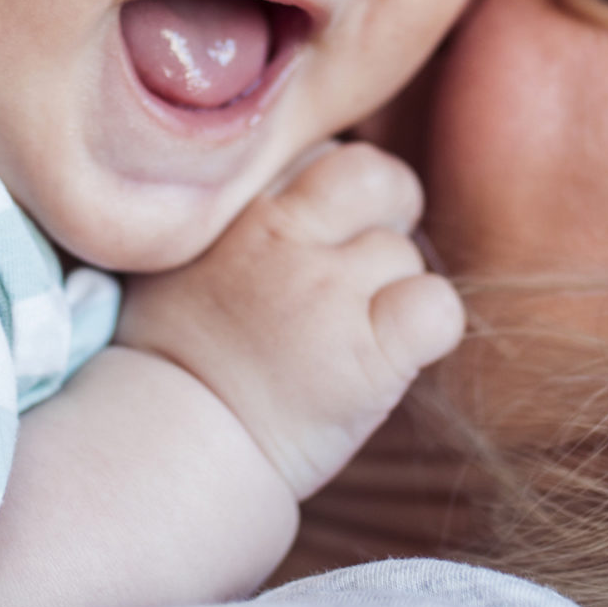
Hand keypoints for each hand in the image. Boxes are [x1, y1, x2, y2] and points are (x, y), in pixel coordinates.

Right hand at [115, 142, 465, 499]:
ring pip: (406, 253)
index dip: (329, 198)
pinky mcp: (368, 356)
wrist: (169, 451)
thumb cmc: (175, 360)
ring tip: (348, 336)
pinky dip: (429, 329)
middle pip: (374, 178)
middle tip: (361, 269)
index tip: (312, 241)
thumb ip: (239, 211)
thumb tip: (298, 191)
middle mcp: (281, 237)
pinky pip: (438, 307)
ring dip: (392, 291)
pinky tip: (392, 355)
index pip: (321, 155)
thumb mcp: (183, 255)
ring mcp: (326, 294)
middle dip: (385, 214)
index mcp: (236, 206)